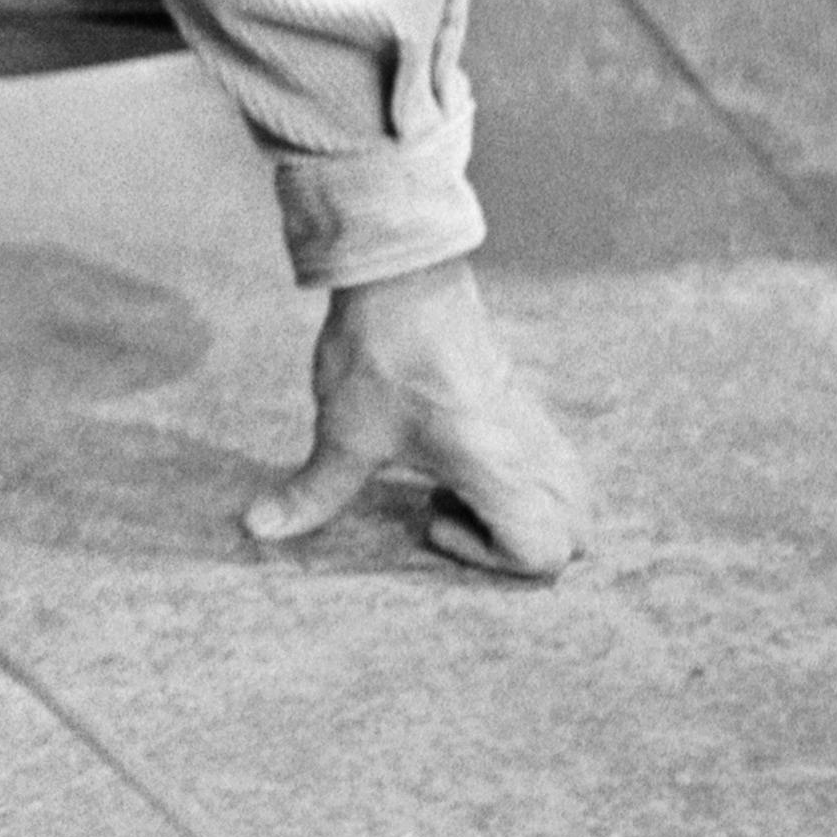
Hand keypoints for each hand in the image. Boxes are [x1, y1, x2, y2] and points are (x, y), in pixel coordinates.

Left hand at [240, 256, 590, 578]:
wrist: (405, 276)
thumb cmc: (380, 355)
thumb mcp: (344, 434)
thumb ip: (312, 493)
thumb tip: (258, 527)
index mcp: (500, 469)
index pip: (547, 552)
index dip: (494, 560)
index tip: (432, 517)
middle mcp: (533, 452)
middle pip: (578, 534)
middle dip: (522, 546)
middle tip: (451, 512)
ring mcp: (536, 424)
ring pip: (574, 496)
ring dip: (527, 512)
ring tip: (457, 488)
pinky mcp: (524, 402)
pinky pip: (555, 460)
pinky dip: (525, 479)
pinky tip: (458, 457)